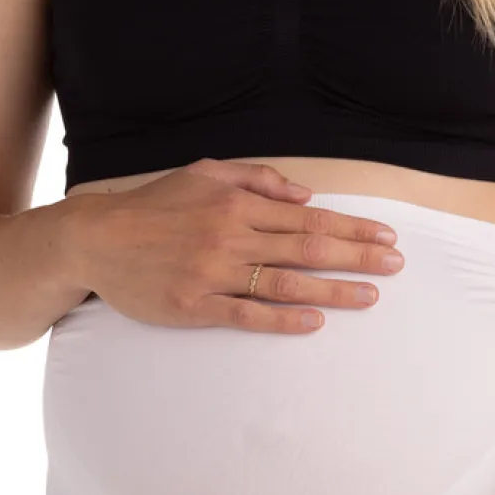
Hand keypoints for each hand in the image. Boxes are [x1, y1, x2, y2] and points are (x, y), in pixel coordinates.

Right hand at [66, 157, 404, 335]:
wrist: (98, 238)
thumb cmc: (154, 205)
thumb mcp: (205, 172)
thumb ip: (256, 179)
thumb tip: (304, 194)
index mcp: (237, 204)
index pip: (308, 218)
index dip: (351, 228)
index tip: (385, 236)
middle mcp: (231, 236)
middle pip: (307, 248)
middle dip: (357, 256)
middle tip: (396, 264)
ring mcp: (214, 273)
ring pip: (286, 283)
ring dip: (333, 291)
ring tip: (370, 296)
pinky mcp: (194, 306)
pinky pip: (247, 314)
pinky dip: (283, 319)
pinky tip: (314, 322)